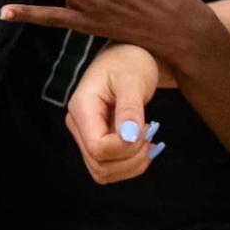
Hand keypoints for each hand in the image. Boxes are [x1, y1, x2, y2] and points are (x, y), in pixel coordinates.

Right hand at [66, 45, 167, 183]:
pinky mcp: (96, 142)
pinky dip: (131, 165)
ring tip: (150, 141)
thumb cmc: (129, 62)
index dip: (126, 147)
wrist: (126, 57)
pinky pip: (110, 168)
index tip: (148, 127)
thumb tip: (128, 137)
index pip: (98, 147)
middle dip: (132, 158)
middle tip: (152, 134)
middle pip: (99, 164)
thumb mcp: (133, 80)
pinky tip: (145, 146)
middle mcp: (78, 125)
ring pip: (103, 172)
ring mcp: (85, 135)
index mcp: (81, 107)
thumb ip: (130, 109)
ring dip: (132, 165)